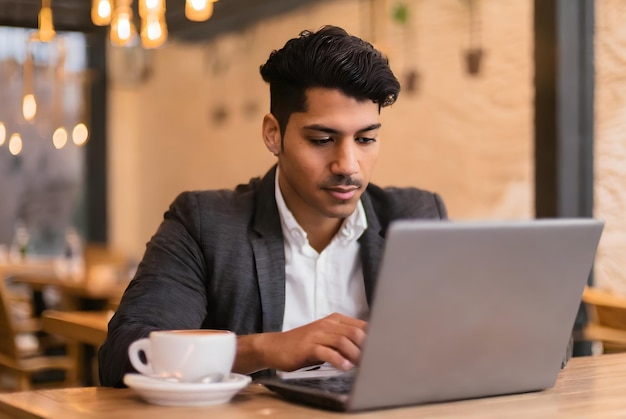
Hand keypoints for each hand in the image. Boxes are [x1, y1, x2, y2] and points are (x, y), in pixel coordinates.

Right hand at [233, 313, 366, 373]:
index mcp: (335, 320)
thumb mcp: (325, 337)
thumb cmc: (303, 344)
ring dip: (355, 355)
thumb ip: (344, 339)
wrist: (275, 346)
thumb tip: (368, 350)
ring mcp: (317, 334)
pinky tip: (344, 367)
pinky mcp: (308, 346)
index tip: (383, 350)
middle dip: (367, 348)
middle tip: (373, 361)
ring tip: (361, 366)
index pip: (361, 326)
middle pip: (355, 332)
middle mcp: (327, 324)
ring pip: (343, 341)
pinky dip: (338, 360)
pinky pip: (327, 352)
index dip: (374, 338)